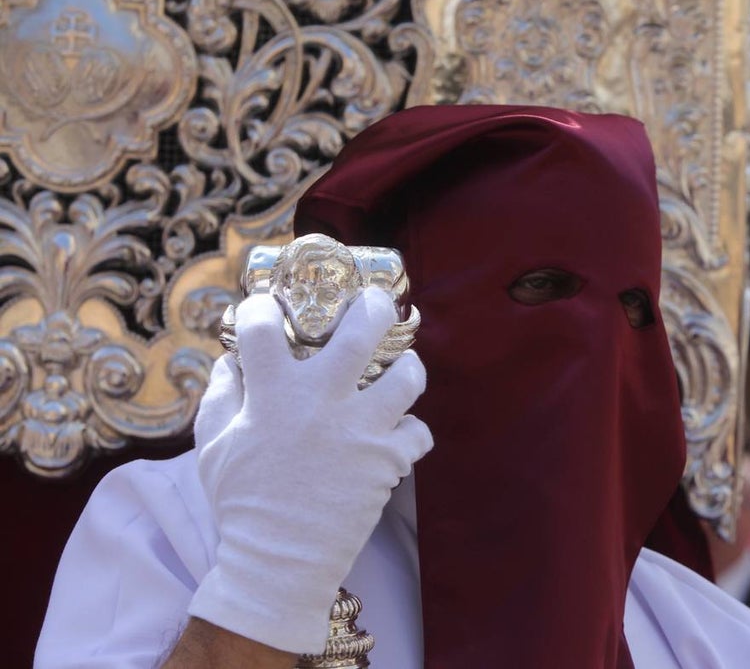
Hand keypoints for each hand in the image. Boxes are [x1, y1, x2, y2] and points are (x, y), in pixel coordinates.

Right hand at [187, 288, 431, 653]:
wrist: (278, 562)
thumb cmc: (242, 503)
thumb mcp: (213, 447)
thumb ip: (220, 397)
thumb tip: (229, 361)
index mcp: (273, 395)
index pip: (264, 327)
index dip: (264, 309)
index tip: (270, 309)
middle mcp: (321, 403)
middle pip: (362, 331)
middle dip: (375, 306)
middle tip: (376, 304)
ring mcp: (360, 430)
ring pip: (408, 376)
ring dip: (408, 368)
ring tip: (401, 369)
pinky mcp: (388, 460)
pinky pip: (418, 432)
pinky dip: (410, 432)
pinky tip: (396, 435)